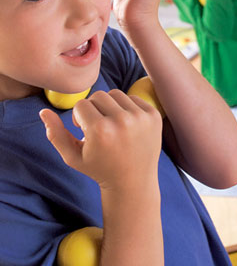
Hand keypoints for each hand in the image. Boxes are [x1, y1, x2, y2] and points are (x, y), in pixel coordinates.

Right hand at [40, 89, 162, 190]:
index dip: (79, 117)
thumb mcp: (73, 157)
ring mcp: (141, 117)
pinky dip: (127, 108)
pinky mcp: (154, 115)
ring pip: (116, 94)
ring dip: (111, 106)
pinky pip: (134, 98)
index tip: (85, 131)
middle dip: (94, 109)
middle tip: (98, 127)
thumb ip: (56, 134)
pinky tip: (127, 126)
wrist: (134, 181)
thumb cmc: (100, 169)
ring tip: (112, 125)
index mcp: (101, 130)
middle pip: (99, 96)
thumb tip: (43, 112)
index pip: (82, 104)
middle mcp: (123, 121)